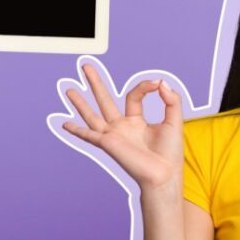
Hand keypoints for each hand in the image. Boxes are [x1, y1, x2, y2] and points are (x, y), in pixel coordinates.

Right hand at [63, 64, 184, 191]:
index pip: (133, 95)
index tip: (157, 84)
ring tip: (69, 89)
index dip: (145, 86)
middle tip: (85, 66)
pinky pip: (89, 135)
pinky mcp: (108, 143)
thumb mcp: (175, 119)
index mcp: (136, 121)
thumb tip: (161, 82)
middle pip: (104, 100)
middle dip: (95, 82)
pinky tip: (65, 124)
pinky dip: (77, 130)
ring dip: (80, 103)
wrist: (165, 174)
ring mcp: (113, 135)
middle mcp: (121, 127)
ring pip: (92, 115)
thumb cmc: (170, 152)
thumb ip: (171, 99)